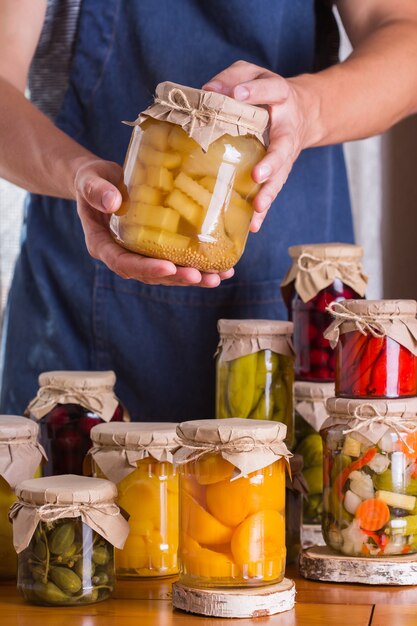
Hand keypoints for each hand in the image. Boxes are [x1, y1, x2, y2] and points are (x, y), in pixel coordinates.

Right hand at [74, 158, 234, 286]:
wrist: (101, 182)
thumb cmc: (93, 180)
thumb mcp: (90, 181)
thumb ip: (97, 191)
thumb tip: (112, 202)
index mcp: (103, 245)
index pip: (123, 263)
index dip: (146, 268)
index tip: (168, 267)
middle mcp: (122, 256)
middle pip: (149, 275)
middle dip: (176, 277)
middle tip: (200, 276)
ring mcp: (139, 255)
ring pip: (166, 273)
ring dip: (191, 277)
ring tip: (217, 277)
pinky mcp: (154, 249)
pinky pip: (175, 261)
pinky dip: (197, 266)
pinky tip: (220, 268)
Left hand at [203, 61, 310, 231]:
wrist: (305, 112)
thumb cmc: (268, 92)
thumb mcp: (253, 74)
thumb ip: (233, 78)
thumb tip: (208, 91)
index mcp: (281, 98)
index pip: (271, 92)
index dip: (256, 93)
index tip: (238, 94)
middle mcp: (287, 129)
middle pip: (283, 148)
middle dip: (272, 162)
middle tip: (258, 175)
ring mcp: (285, 154)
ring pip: (281, 176)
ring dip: (269, 192)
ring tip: (258, 206)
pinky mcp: (279, 172)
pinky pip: (271, 191)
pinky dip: (263, 210)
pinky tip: (253, 225)